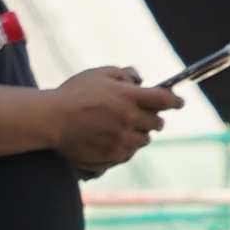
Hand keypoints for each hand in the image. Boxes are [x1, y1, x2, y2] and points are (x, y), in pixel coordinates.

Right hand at [38, 65, 173, 177]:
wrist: (51, 120)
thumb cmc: (73, 93)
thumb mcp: (99, 74)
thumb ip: (124, 74)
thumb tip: (139, 79)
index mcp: (130, 97)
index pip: (164, 100)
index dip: (175, 101)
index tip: (179, 102)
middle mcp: (130, 120)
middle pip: (157, 123)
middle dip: (154, 118)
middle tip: (146, 116)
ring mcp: (122, 140)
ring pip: (143, 140)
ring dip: (139, 134)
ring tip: (124, 129)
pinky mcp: (112, 156)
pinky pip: (128, 154)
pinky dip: (125, 148)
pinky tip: (113, 141)